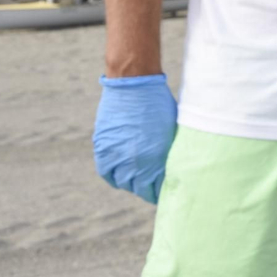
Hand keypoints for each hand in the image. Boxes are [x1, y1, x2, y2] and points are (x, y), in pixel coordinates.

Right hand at [92, 73, 177, 203]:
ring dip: (131, 183)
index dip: (163, 191)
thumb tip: (173, 169)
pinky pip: (106, 172)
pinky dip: (113, 175)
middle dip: (148, 189)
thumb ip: (170, 153)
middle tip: (152, 187)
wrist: (135, 84)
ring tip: (138, 179)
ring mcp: (117, 156)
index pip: (159, 189)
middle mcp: (135, 163)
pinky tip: (121, 173)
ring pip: (123, 182)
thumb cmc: (160, 104)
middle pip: (140, 189)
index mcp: (157, 159)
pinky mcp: (103, 148)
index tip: (166, 191)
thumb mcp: (172, 131)